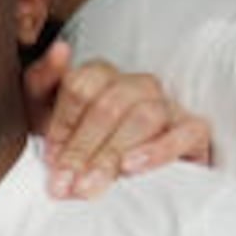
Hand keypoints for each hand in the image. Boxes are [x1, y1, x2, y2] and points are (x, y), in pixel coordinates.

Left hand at [27, 43, 210, 196]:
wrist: (121, 176)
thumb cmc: (78, 142)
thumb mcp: (46, 115)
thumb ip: (41, 82)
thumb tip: (60, 50)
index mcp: (102, 76)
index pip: (82, 85)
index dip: (63, 124)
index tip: (50, 158)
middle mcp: (137, 85)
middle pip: (110, 104)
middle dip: (82, 147)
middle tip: (65, 183)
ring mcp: (169, 106)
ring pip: (145, 116)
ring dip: (112, 153)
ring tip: (91, 184)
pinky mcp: (194, 130)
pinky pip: (187, 132)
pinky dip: (157, 150)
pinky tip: (131, 167)